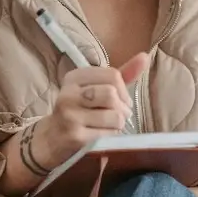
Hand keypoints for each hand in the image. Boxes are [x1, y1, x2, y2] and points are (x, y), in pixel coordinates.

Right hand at [28, 52, 147, 170]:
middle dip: (123, 107)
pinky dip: (112, 136)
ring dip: (119, 123)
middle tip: (117, 114)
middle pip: (112, 94)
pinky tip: (102, 136)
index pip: (113, 75)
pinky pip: (109, 134)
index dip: (124, 90)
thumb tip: (145, 56)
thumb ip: (122, 74)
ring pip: (115, 116)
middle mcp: (68, 94)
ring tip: (110, 125)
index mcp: (74, 77)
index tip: (120, 99)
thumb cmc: (80, 110)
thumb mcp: (97, 88)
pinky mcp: (75, 137)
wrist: (52, 140)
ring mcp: (70, 116)